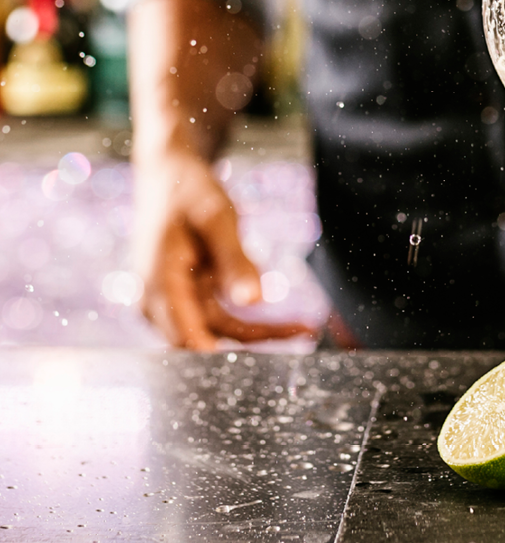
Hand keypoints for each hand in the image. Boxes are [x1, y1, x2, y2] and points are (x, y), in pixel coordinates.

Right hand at [132, 147, 317, 350]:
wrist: (168, 176)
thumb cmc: (190, 194)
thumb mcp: (217, 220)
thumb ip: (235, 261)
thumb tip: (253, 302)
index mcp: (159, 281)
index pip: (184, 333)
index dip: (215, 354)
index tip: (255, 367)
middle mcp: (161, 298)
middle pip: (207, 335)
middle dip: (253, 340)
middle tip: (303, 332)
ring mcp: (175, 299)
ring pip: (219, 328)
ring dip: (260, 331)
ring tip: (306, 328)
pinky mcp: (190, 297)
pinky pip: (222, 316)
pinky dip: (252, 319)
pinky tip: (289, 321)